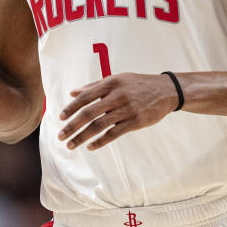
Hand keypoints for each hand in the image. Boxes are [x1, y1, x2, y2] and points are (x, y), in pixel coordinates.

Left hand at [57, 73, 178, 149]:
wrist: (166, 90)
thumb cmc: (137, 84)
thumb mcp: (117, 79)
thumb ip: (94, 86)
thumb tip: (73, 93)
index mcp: (110, 83)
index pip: (85, 97)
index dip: (71, 108)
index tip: (60, 118)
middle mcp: (117, 96)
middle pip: (89, 113)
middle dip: (72, 126)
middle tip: (61, 136)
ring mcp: (127, 109)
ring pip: (99, 125)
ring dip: (83, 137)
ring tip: (71, 145)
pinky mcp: (136, 121)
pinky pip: (114, 133)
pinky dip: (100, 141)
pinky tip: (90, 147)